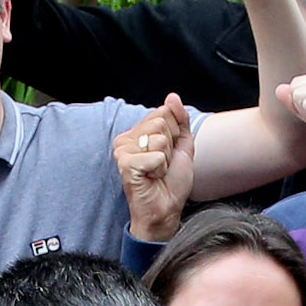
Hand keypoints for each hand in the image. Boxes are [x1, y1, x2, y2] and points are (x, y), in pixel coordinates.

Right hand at [114, 95, 194, 241]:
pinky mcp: (125, 163)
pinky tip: (151, 178)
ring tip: (157, 172)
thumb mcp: (182, 146)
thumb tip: (172, 97)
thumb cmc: (171, 182)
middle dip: (170, 145)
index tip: (168, 153)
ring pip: (159, 138)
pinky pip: (156, 155)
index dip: (174, 134)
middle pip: (161, 122)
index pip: (164, 112)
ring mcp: (123, 150)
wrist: (165, 209)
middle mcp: (127, 138)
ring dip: (166, 159)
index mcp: (138, 132)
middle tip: (162, 164)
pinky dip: (160, 169)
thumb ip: (179, 120)